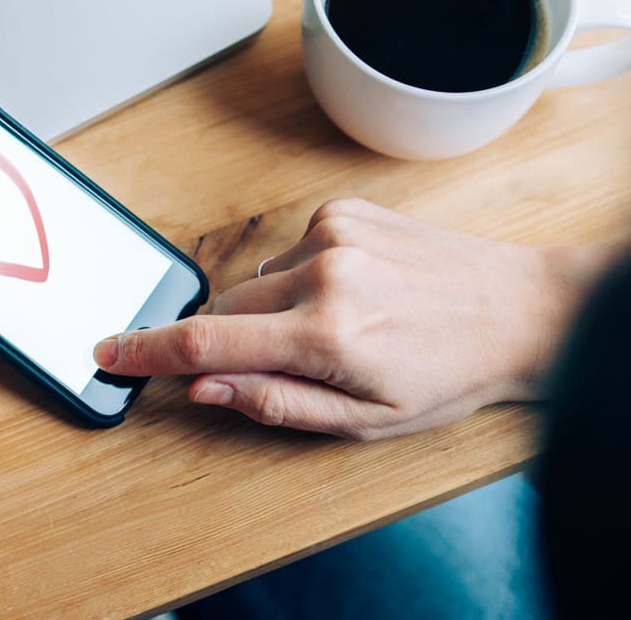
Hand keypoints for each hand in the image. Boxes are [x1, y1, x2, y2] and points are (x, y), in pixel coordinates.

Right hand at [94, 198, 610, 439]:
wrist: (521, 310)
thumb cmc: (451, 374)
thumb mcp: (365, 420)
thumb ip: (274, 404)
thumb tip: (205, 387)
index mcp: (327, 334)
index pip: (208, 342)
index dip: (148, 351)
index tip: (109, 353)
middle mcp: (323, 273)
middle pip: (225, 308)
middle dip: (234, 339)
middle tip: (291, 360)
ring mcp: (333, 234)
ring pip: (257, 280)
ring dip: (275, 308)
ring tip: (341, 324)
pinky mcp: (344, 210)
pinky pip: (288, 250)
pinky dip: (302, 275)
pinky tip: (352, 289)